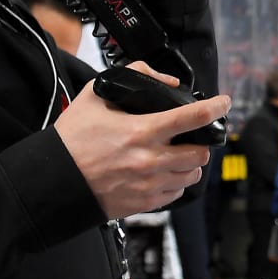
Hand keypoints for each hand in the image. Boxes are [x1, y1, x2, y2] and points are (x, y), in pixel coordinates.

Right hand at [55, 61, 231, 218]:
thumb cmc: (72, 139)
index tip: (224, 103)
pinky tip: (163, 172)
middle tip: (192, 136)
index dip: (217, 107)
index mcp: (143, 131)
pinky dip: (176, 181)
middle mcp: (151, 160)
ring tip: (177, 154)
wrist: (53, 180)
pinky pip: (176, 193)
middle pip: (201, 152)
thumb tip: (168, 81)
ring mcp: (150, 184)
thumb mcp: (95, 95)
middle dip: (201, 142)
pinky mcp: (145, 202)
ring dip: (190, 163)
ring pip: (192, 174)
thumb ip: (135, 76)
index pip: (194, 117)